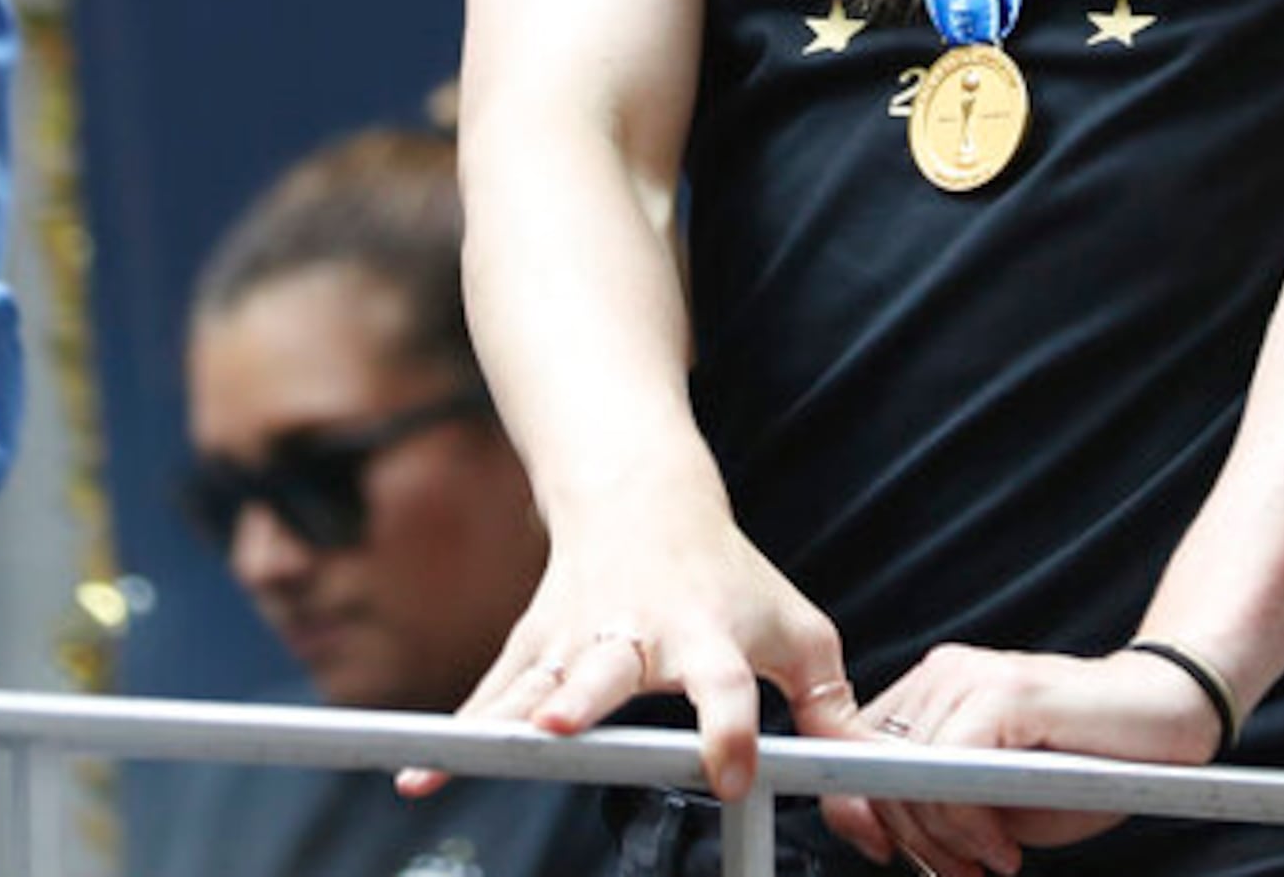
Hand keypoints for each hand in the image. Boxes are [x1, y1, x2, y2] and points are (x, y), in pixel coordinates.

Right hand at [412, 511, 853, 805]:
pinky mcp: (534, 644)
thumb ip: (831, 706)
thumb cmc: (733, 579)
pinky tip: (417, 777)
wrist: (645, 501)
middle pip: (609, 670)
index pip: (728, 686)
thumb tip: (866, 783)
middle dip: (579, 699)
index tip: (731, 776)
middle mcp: (638, 636)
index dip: (731, 730)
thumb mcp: (799, 630)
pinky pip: (490, 695)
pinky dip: (454, 735)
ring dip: (497, 722)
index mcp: (710, 637)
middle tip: (554, 727)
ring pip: (532, 682)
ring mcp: (577, 639)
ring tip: (453, 766)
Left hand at [822, 643, 1224, 872]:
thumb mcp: (997, 796)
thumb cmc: (1088, 762)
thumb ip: (935, 802)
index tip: (888, 854)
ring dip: (944, 840)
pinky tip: (1007, 846)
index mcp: (932, 690)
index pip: (853, 752)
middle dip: (912, 841)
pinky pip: (950, 772)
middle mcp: (943, 672)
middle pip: (876, 771)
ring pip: (908, 776)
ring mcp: (971, 676)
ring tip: (992, 861)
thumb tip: (872, 828)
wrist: (1169, 717)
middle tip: (961, 874)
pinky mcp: (1006, 692)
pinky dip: (969, 825)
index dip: (856, 812)